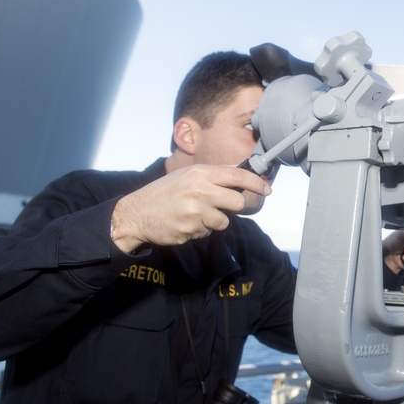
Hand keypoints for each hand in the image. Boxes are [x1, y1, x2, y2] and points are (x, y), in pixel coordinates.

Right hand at [110, 164, 271, 252]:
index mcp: (199, 173)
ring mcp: (195, 211)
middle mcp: (199, 190)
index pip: (237, 175)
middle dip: (233, 206)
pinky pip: (208, 232)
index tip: (267, 188)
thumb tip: (241, 172)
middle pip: (237, 201)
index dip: (256, 183)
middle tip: (221, 206)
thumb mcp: (186, 176)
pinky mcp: (191, 229)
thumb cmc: (164, 193)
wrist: (136, 214)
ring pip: (224, 220)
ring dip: (214, 221)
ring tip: (194, 214)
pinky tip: (186, 223)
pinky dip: (201, 230)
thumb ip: (213, 175)